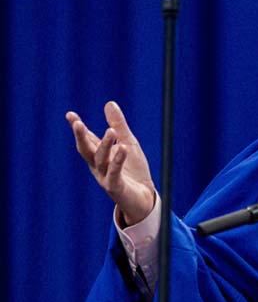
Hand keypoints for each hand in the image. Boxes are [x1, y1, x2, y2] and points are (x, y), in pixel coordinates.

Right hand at [66, 101, 155, 225]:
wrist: (143, 198)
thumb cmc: (133, 171)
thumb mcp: (128, 143)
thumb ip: (119, 126)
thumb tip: (109, 103)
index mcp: (99, 155)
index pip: (87, 139)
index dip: (79, 128)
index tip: (70, 114)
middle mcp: (98, 166)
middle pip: (86, 150)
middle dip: (81, 137)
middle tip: (77, 123)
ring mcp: (105, 177)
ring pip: (101, 160)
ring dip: (105, 145)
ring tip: (111, 131)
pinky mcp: (116, 187)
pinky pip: (115, 173)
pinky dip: (118, 161)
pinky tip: (123, 149)